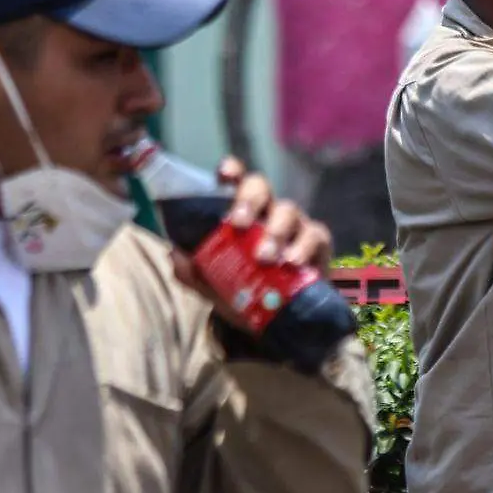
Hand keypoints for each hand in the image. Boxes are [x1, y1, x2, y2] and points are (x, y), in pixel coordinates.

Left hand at [170, 156, 333, 330]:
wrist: (280, 321)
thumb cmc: (246, 292)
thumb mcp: (214, 286)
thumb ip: (194, 271)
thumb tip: (174, 254)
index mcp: (241, 212)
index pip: (236, 180)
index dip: (231, 171)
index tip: (223, 176)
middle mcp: (267, 211)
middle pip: (260, 187)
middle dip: (248, 200)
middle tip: (238, 225)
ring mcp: (294, 224)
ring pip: (287, 210)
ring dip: (274, 231)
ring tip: (265, 257)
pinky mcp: (317, 242)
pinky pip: (313, 235)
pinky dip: (302, 247)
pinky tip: (292, 263)